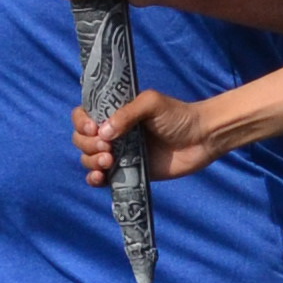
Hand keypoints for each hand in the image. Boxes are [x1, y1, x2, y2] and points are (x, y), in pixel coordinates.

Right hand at [79, 86, 227, 184]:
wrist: (201, 139)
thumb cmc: (178, 115)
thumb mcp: (151, 103)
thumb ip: (127, 114)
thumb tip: (103, 133)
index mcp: (114, 113)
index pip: (83, 116)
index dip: (81, 123)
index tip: (93, 128)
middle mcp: (113, 133)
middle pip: (82, 140)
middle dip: (87, 144)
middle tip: (108, 147)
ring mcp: (119, 154)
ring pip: (89, 159)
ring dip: (91, 161)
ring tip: (109, 160)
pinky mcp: (128, 173)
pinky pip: (102, 179)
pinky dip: (95, 179)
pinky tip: (100, 177)